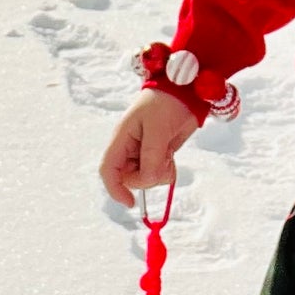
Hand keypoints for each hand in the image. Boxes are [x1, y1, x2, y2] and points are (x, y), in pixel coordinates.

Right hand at [98, 88, 202, 208]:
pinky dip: (166, 171)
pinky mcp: (157, 155)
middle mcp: (129, 148)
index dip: (115, 189)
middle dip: (146, 176)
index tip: (130, 202)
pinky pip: (158, 173)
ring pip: (145, 178)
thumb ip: (151, 157)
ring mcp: (143, 152)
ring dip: (159, 172)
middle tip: (164, 159)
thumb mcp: (158, 129)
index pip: (108, 170)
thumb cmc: (166, 104)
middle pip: (129, 178)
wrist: (186, 92)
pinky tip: (171, 155)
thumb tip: (148, 180)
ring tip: (168, 152)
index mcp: (121, 138)